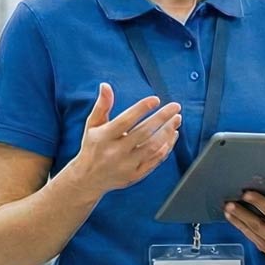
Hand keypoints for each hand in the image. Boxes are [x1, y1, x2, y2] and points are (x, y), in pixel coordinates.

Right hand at [70, 82, 181, 199]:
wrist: (88, 179)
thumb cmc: (92, 147)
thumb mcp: (92, 125)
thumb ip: (102, 105)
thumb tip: (105, 85)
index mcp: (104, 137)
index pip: (125, 121)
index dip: (141, 109)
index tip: (156, 99)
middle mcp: (115, 152)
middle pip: (143, 133)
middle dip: (162, 118)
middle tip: (175, 107)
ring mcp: (126, 165)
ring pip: (152, 147)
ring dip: (167, 132)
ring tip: (176, 120)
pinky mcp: (135, 175)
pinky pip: (155, 161)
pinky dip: (166, 148)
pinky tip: (172, 135)